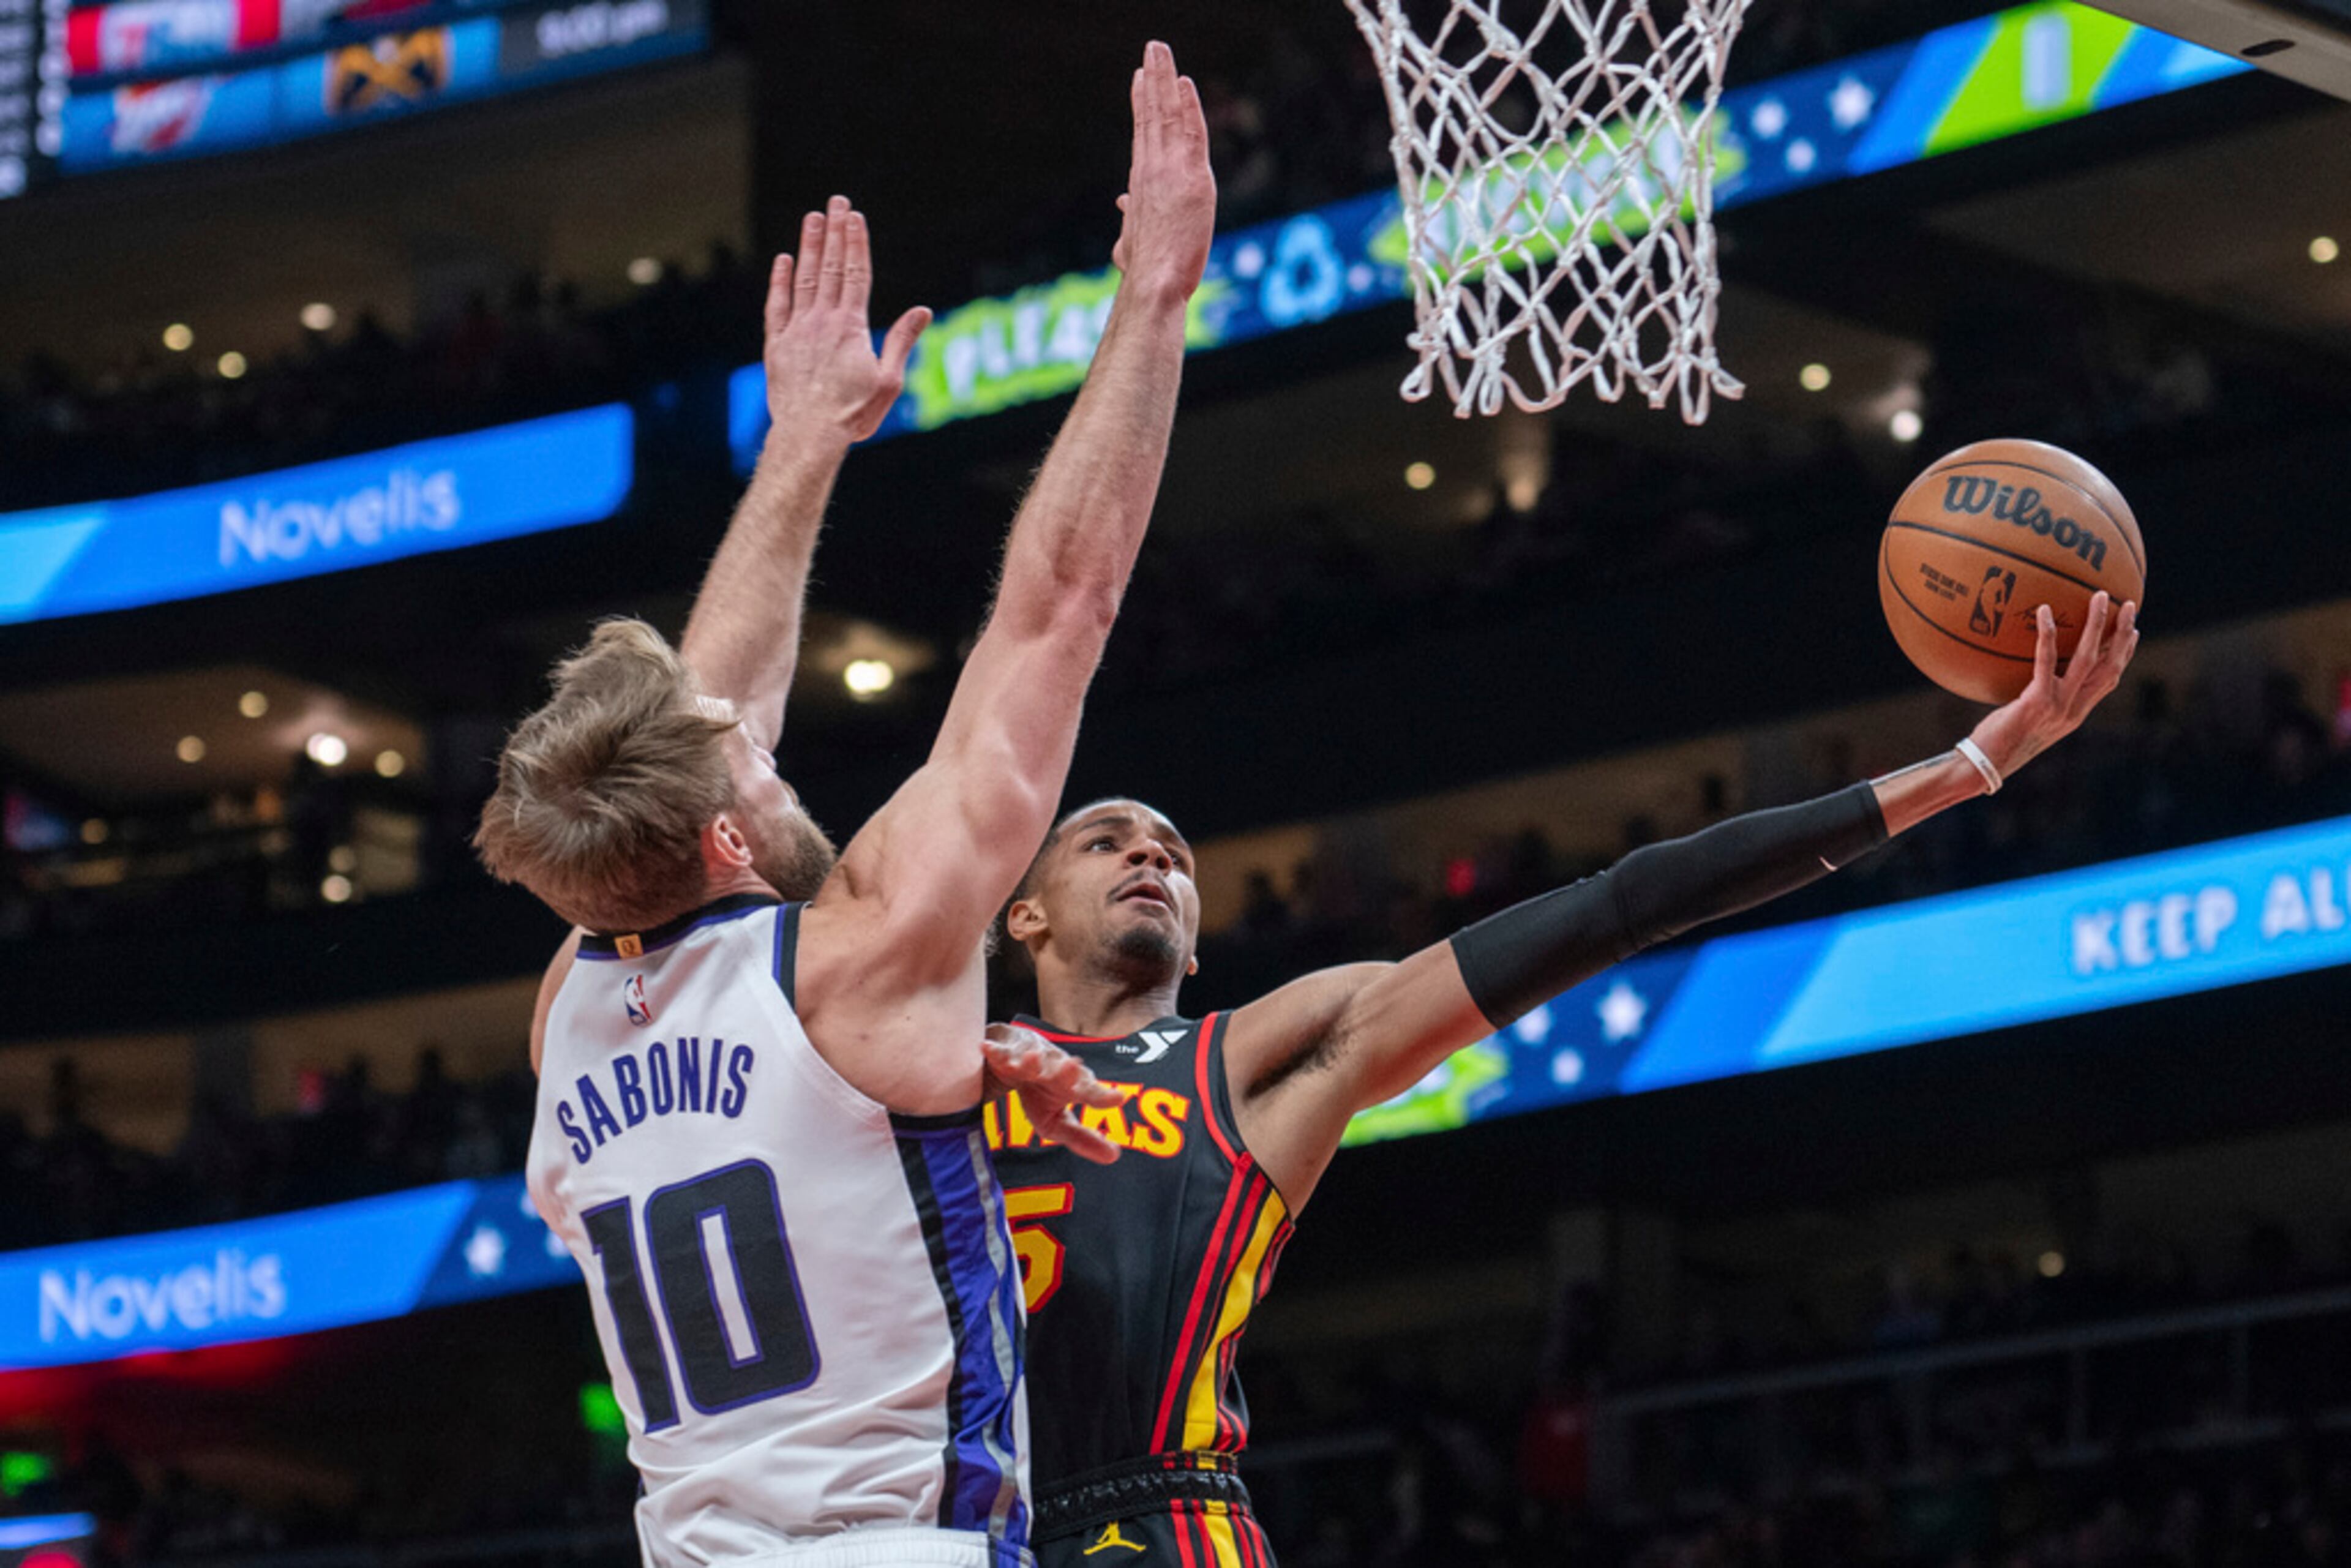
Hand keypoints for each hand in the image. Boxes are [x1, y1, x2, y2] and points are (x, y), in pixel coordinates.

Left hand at [762, 196, 930, 443]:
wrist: (809, 434)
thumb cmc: (853, 413)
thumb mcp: (889, 380)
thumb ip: (902, 341)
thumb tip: (923, 311)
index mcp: (852, 326)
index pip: (857, 274)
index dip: (856, 243)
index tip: (855, 216)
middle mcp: (822, 320)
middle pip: (832, 267)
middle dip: (835, 232)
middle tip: (836, 202)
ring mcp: (797, 330)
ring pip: (804, 278)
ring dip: (810, 246)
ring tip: (812, 218)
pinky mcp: (777, 345)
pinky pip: (777, 305)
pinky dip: (780, 281)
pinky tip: (784, 260)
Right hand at [981, 1022, 1125, 1165]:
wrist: (1012, 1059)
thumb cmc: (1040, 1092)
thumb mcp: (1058, 1121)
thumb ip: (1083, 1139)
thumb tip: (1114, 1157)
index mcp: (1071, 1086)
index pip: (1088, 1091)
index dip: (1102, 1095)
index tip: (1118, 1098)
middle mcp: (1054, 1069)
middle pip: (1062, 1071)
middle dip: (1067, 1071)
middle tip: (1074, 1067)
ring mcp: (1029, 1059)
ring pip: (1032, 1060)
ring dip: (1032, 1061)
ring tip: (1032, 1060)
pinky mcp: (1006, 1052)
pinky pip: (999, 1053)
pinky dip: (994, 1052)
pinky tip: (986, 1049)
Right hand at [1110, 41, 1214, 299]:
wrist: (1154, 282)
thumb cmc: (1144, 271)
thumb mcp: (1132, 239)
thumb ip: (1130, 218)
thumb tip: (1122, 204)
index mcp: (1141, 183)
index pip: (1143, 133)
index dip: (1142, 103)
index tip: (1141, 79)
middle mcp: (1151, 169)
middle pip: (1151, 115)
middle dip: (1151, 79)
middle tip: (1151, 48)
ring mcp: (1169, 170)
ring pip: (1167, 115)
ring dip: (1164, 79)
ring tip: (1160, 50)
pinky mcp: (1192, 177)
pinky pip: (1190, 131)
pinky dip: (1187, 105)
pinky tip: (1183, 82)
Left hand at [1969, 591, 2140, 778]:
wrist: (1986, 766)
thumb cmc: (1999, 741)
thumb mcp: (2028, 719)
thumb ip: (2038, 697)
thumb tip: (2030, 674)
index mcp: (2076, 714)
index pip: (2109, 680)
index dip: (2123, 655)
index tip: (2133, 631)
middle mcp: (2075, 710)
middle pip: (2110, 667)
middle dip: (2123, 635)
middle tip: (2130, 605)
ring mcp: (2059, 707)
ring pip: (2089, 660)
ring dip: (2098, 626)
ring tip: (2101, 597)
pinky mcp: (2038, 701)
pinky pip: (2046, 662)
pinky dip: (2047, 636)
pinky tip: (2044, 612)